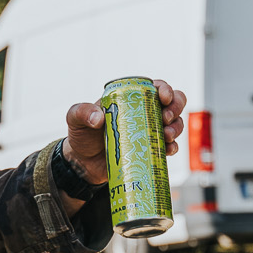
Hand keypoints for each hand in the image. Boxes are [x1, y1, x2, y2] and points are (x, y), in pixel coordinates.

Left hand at [61, 80, 186, 184]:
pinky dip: (173, 147)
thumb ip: (82, 112)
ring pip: (175, 124)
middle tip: (166, 119)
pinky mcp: (150, 151)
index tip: (163, 98)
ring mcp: (149, 132)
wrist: (82, 164)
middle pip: (173, 103)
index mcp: (130, 99)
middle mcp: (145, 113)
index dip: (165, 89)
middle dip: (176, 107)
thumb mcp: (75, 119)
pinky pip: (169, 147)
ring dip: (177, 128)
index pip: (154, 88)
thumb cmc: (82, 135)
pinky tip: (167, 149)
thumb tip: (99, 119)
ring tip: (166, 136)